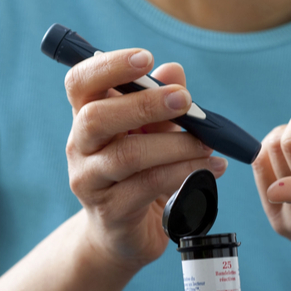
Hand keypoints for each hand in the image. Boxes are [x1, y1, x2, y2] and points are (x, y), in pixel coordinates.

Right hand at [65, 48, 227, 272]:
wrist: (126, 232)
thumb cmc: (140, 171)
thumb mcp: (153, 131)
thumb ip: (161, 100)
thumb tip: (172, 70)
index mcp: (86, 116)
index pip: (80, 82)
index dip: (108, 66)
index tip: (145, 58)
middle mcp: (80, 146)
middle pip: (96, 117)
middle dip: (145, 104)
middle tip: (186, 100)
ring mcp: (90, 181)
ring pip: (127, 155)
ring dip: (175, 144)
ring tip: (208, 143)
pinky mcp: (111, 212)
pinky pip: (148, 186)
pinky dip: (184, 172)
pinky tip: (211, 168)